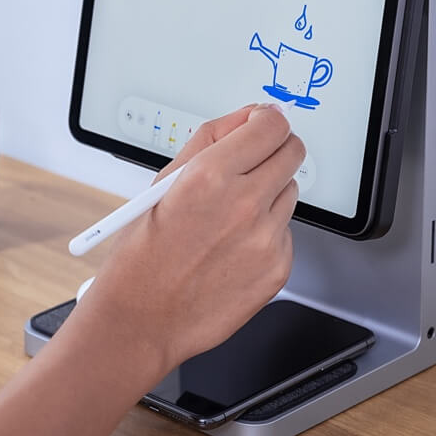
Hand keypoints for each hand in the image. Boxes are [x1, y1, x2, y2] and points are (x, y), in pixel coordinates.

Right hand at [75, 104, 304, 384]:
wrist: (143, 317)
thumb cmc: (144, 252)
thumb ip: (209, 139)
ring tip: (229, 216)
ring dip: (268, 193)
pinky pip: (286, 232)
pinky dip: (266, 231)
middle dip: (274, 149)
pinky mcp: (278, 268)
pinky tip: (233, 246)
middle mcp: (243, 204)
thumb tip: (246, 118)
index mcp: (210, 175)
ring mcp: (265, 239)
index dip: (267, 120)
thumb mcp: (163, 182)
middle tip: (251, 163)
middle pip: (292, 153)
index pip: (271, 126)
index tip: (261, 125)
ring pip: (289, 191)